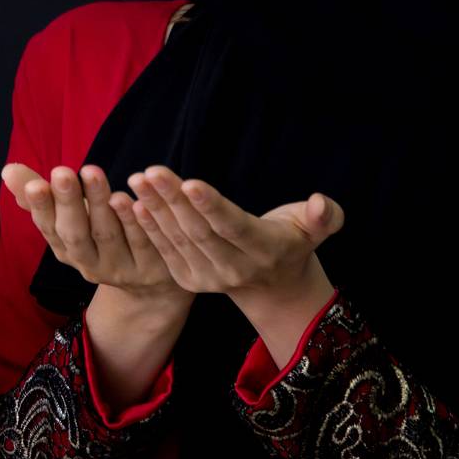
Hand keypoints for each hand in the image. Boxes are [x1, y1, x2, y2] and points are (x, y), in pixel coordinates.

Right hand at [3, 163, 184, 300]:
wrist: (148, 285)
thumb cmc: (102, 237)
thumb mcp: (72, 219)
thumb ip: (42, 197)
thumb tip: (8, 171)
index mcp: (66, 250)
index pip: (48, 228)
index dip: (41, 207)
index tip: (36, 183)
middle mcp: (89, 264)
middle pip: (75, 234)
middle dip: (68, 202)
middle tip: (61, 172)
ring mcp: (120, 269)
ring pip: (108, 235)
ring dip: (99, 204)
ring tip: (93, 174)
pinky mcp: (151, 269)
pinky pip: (142, 242)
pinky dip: (135, 221)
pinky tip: (133, 198)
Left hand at [126, 166, 343, 300]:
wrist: (272, 286)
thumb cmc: (292, 240)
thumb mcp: (315, 229)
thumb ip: (325, 217)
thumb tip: (321, 204)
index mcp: (264, 251)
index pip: (233, 227)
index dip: (211, 206)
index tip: (190, 182)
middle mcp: (234, 268)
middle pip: (199, 231)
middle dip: (173, 201)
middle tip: (151, 171)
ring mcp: (209, 278)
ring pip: (178, 239)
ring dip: (155, 209)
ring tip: (137, 180)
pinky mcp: (189, 279)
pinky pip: (166, 250)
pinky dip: (149, 227)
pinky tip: (134, 203)